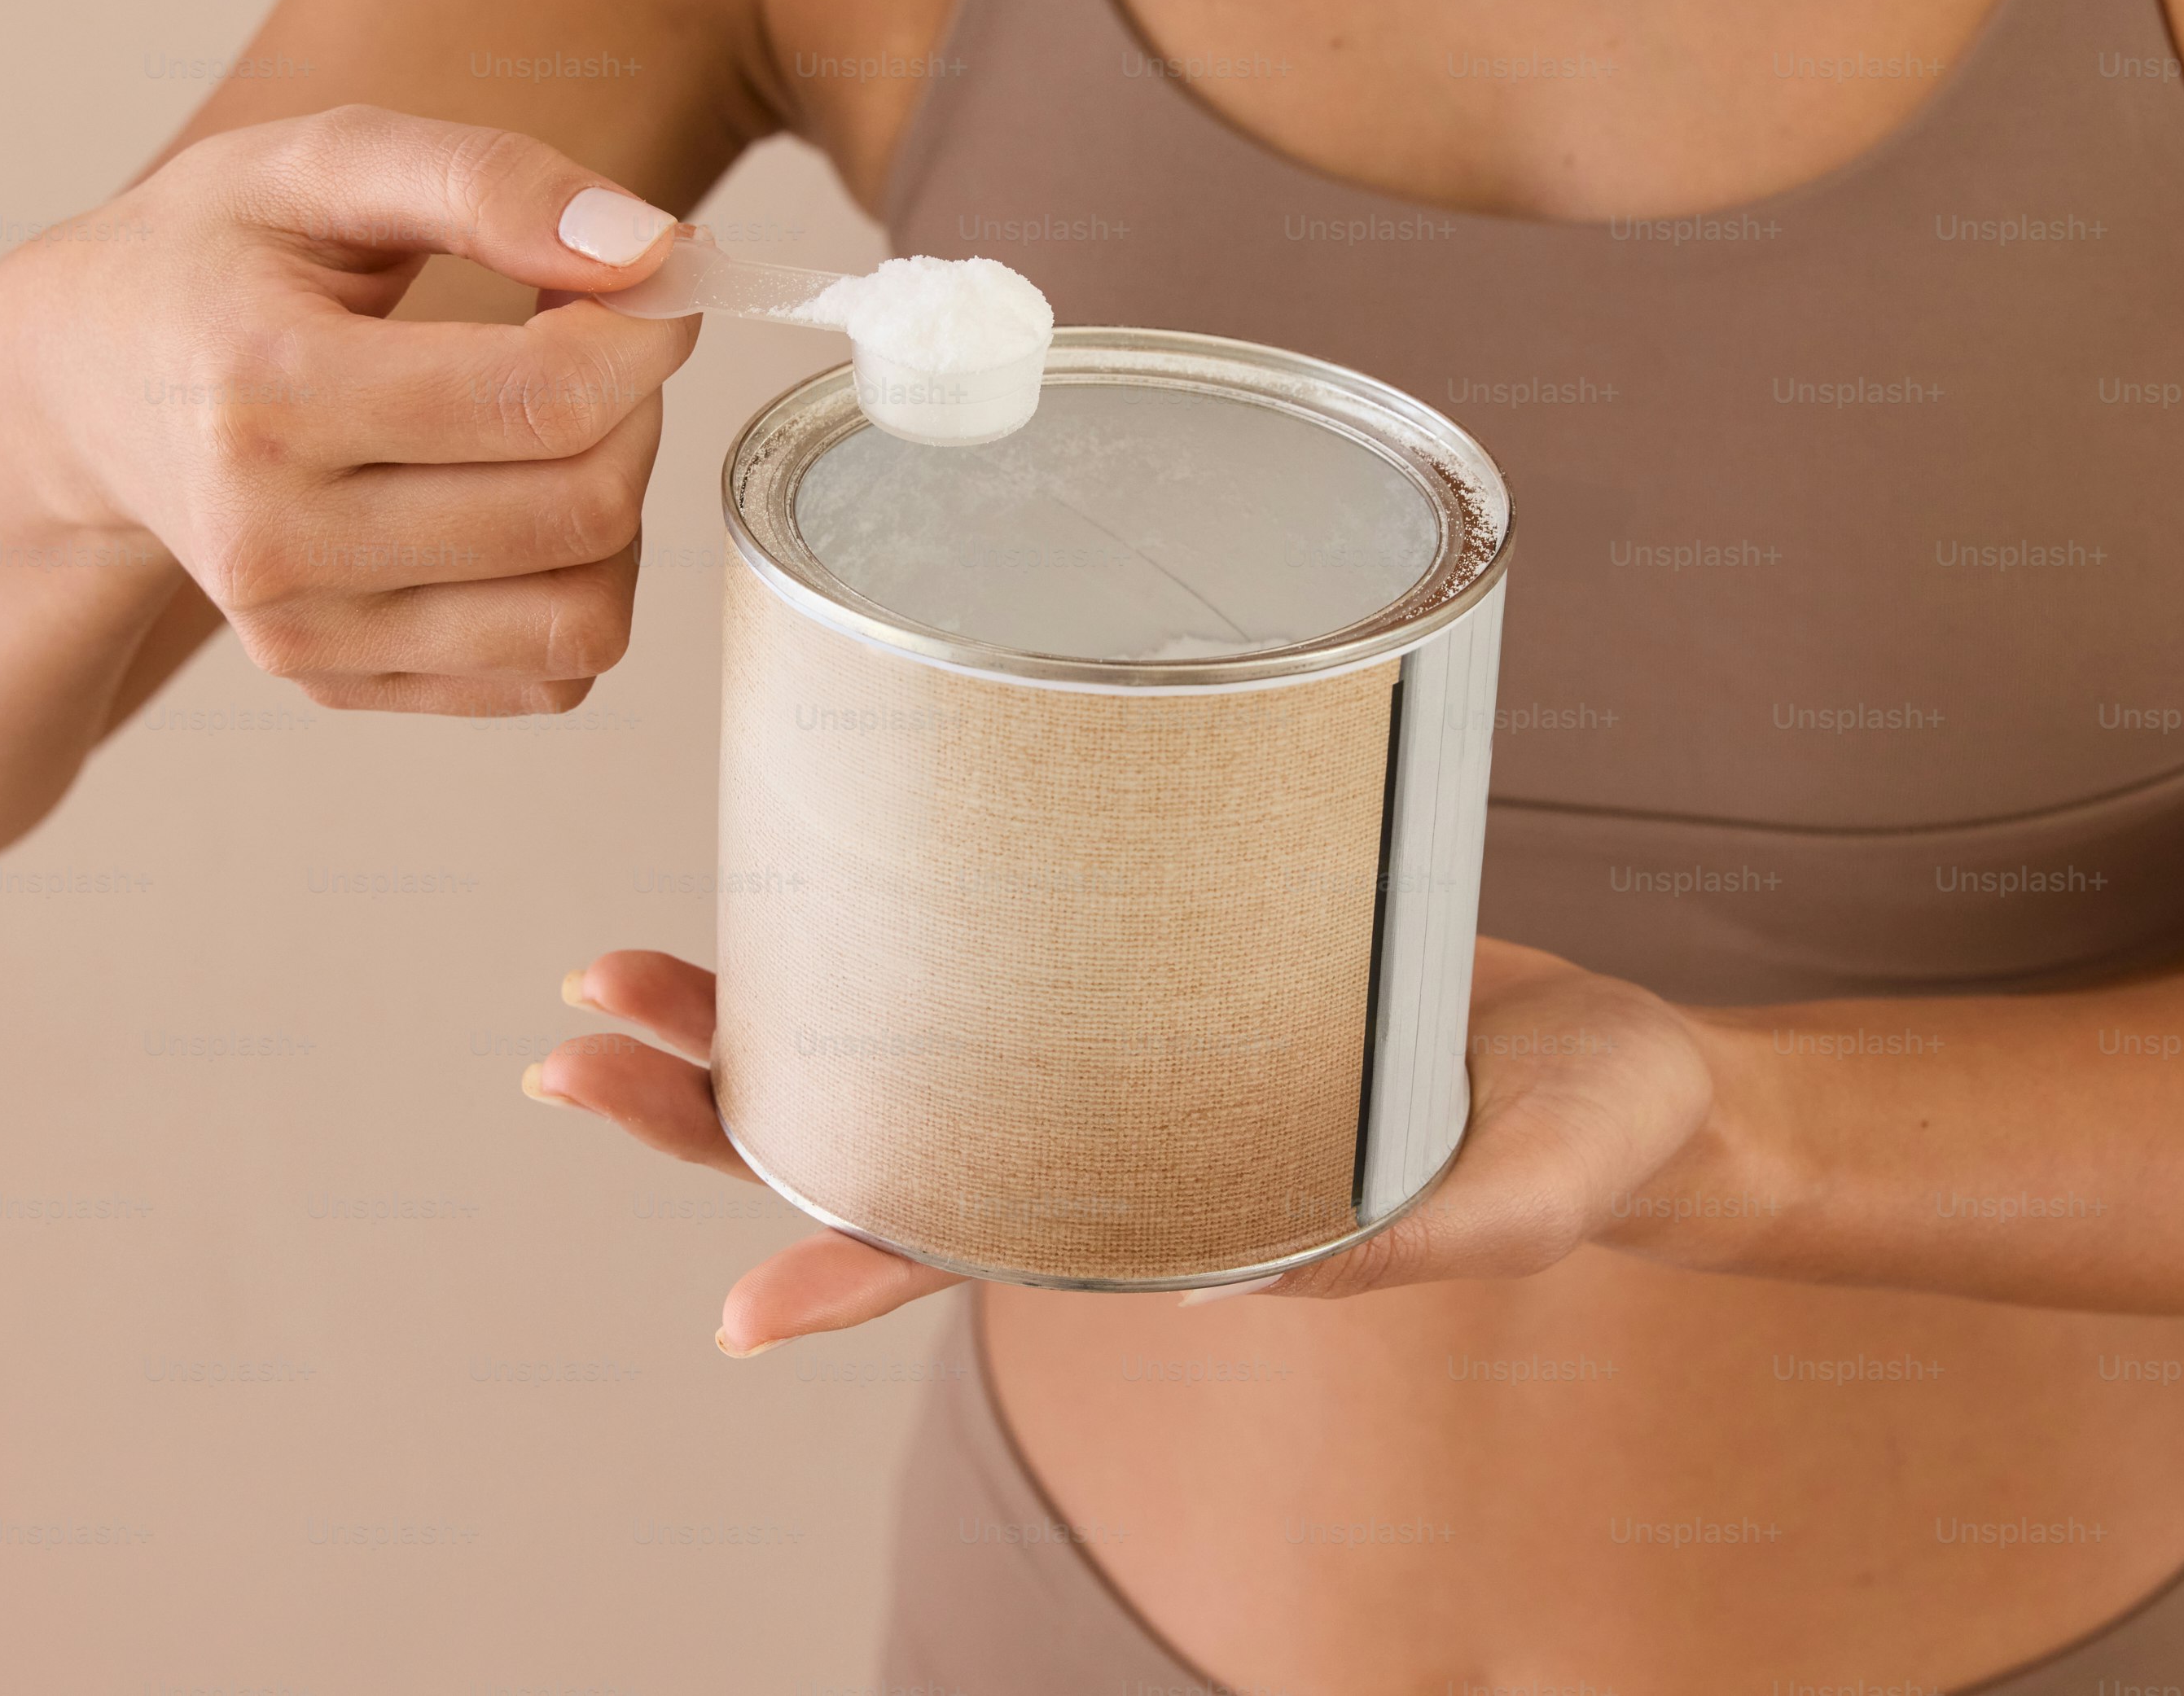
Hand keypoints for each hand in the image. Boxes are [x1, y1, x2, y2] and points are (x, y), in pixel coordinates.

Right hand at [0, 104, 701, 715]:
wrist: (84, 388)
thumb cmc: (213, 259)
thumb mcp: (323, 162)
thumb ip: (488, 181)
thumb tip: (649, 251)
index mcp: (267, 395)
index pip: (545, 400)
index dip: (645, 332)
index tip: (648, 277)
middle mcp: (274, 543)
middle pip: (583, 509)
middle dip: (637, 407)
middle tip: (591, 337)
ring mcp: (301, 635)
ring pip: (585, 616)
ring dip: (619, 505)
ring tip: (553, 420)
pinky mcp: (334, 684)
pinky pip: (548, 675)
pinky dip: (572, 584)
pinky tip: (511, 495)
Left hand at [527, 938, 1722, 1351]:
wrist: (1607, 1063)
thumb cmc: (1570, 1143)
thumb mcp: (1501, 1193)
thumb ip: (1399, 1231)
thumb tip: (1258, 1271)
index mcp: (1165, 1227)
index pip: (974, 1258)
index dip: (850, 1283)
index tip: (736, 1313)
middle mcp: (1096, 1145)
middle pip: (867, 1143)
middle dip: (711, 1110)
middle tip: (575, 1047)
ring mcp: (1095, 1051)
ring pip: (884, 1044)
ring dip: (744, 1017)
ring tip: (619, 972)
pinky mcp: (1128, 949)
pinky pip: (975, 942)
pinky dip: (872, 916)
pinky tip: (797, 870)